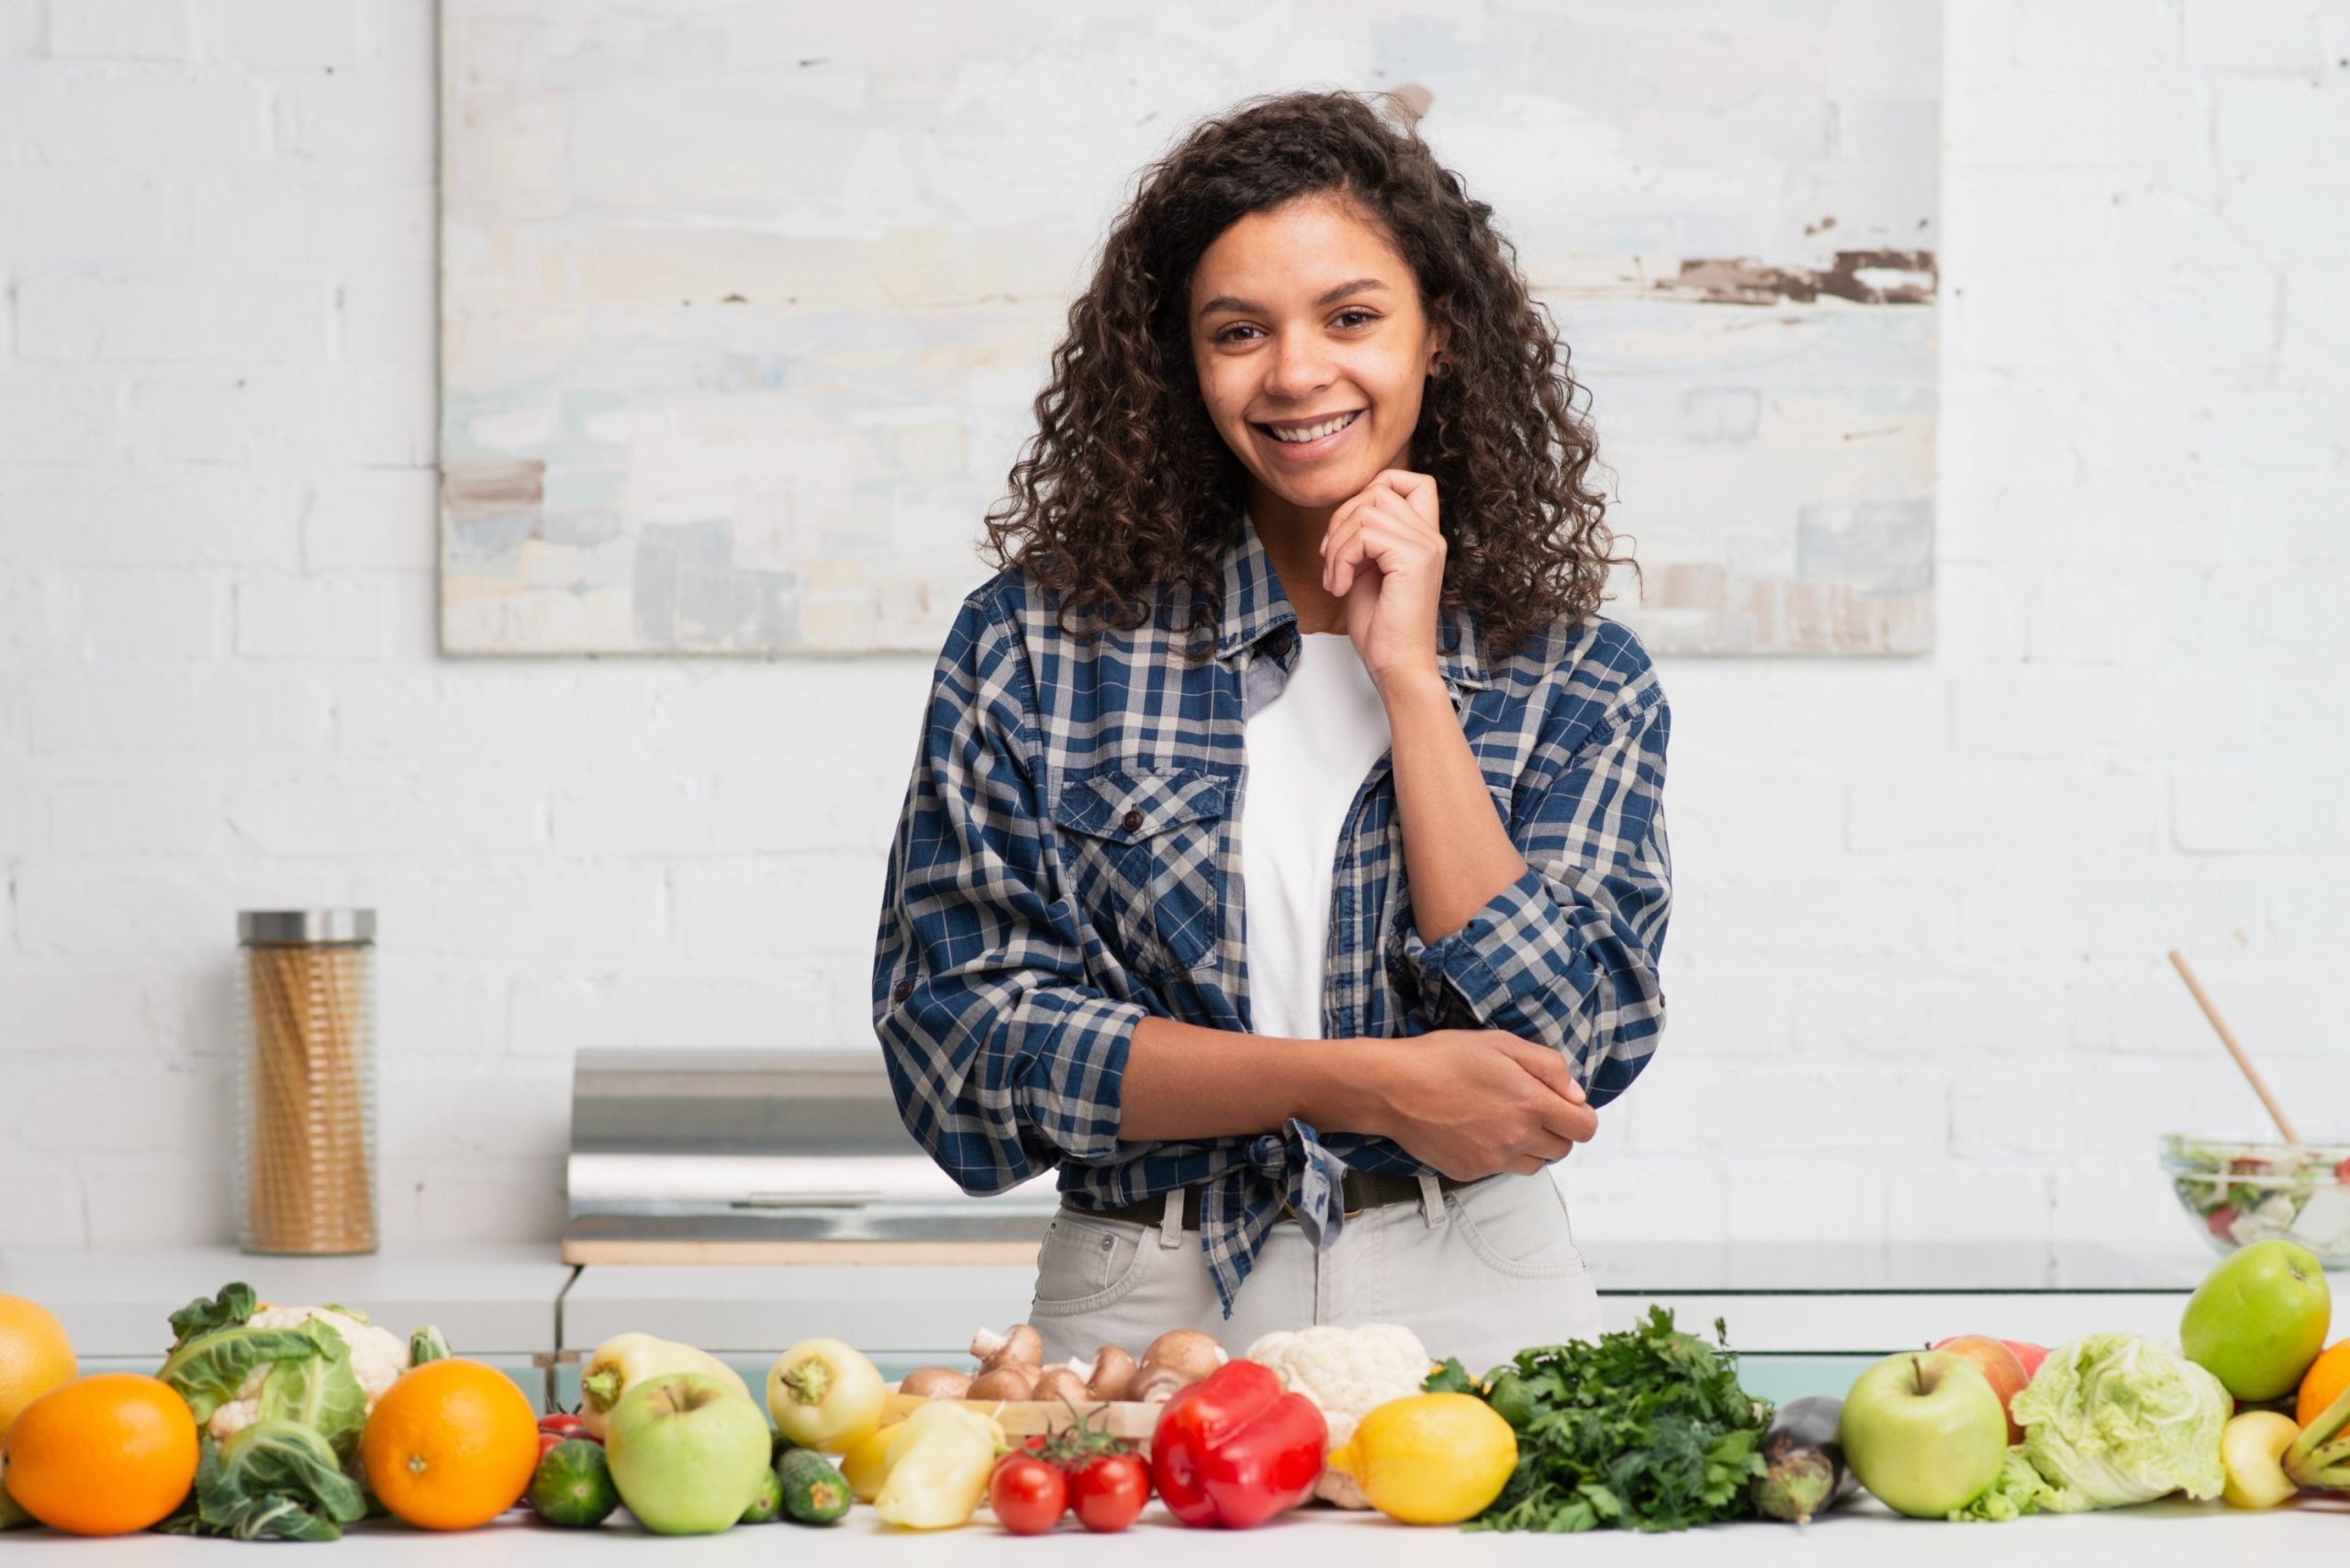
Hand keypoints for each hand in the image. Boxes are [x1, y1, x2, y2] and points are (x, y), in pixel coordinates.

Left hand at [1319, 469, 1444, 693]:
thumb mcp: (1369, 570)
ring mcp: (1425, 546)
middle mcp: (1431, 537)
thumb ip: (1366, 538)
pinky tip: (1339, 587)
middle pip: (1379, 489)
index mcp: (1424, 538)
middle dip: (1342, 519)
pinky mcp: (1412, 559)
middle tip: (1330, 559)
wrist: (1398, 666)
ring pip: (1366, 509)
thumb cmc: (1382, 628)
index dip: (1375, 488)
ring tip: (1334, 578)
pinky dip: (1340, 560)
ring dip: (1337, 544)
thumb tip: (1343, 513)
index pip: (1413, 481)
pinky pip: (1363, 535)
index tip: (1351, 529)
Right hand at [1353, 1031, 1596, 1179]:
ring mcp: (1493, 1161)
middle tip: (1529, 1107)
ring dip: (1530, 1146)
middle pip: (1562, 1150)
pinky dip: (1498, 1154)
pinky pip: (1500, 1170)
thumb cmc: (1445, 1058)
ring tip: (1503, 1120)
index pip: (1584, 1129)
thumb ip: (1549, 1067)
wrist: (1392, 1087)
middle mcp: (1517, 1139)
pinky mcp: (1470, 1172)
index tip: (1564, 1104)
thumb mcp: (1502, 1042)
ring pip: (1534, 1165)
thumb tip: (1575, 1095)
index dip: (1580, 1115)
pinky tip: (1476, 1129)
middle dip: (1555, 1130)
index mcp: (1531, 1105)